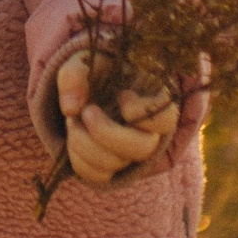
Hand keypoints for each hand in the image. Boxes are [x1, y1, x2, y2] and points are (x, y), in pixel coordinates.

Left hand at [54, 53, 180, 184]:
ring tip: (74, 120)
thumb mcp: (85, 61)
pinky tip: (73, 135)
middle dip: (105, 132)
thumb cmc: (96, 71)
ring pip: (117, 165)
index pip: (166, 119)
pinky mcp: (112, 167)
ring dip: (85, 143)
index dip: (141, 111)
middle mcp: (149, 132)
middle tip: (87, 111)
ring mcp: (131, 153)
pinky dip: (78, 159)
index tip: (122, 95)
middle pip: (142, 148)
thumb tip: (71, 109)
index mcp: (154, 102)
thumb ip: (75, 75)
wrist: (90, 88)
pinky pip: (98, 176)